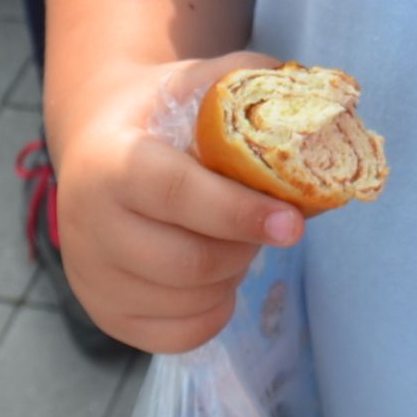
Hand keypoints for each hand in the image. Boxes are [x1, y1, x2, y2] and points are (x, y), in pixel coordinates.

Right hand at [48, 51, 307, 353]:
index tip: (293, 222)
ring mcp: (91, 277)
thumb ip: (256, 88)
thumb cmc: (163, 112)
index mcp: (111, 160)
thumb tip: (329, 115)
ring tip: (236, 239)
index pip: (177, 194)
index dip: (239, 212)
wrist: (97, 144)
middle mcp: (87, 225)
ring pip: (186, 301)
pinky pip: (178, 335)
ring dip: (232, 276)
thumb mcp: (201, 81)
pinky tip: (218, 275)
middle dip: (245, 246)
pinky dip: (214, 310)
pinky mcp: (104, 314)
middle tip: (269, 222)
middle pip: (187, 261)